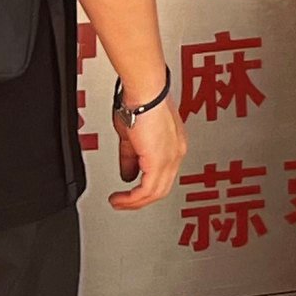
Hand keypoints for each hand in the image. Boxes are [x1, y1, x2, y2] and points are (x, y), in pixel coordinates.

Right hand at [109, 84, 183, 212]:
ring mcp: (171, 158)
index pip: (163, 174)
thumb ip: (131, 157)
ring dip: (134, 202)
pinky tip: (121, 199)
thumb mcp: (132, 136)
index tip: (131, 190)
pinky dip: (132, 198)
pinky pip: (147, 190)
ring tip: (119, 203)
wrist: (144, 91)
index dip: (146, 185)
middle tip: (123, 202)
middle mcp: (176, 153)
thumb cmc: (140, 102)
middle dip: (140, 199)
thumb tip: (127, 173)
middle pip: (161, 188)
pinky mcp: (159, 161)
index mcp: (174, 145)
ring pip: (156, 192)